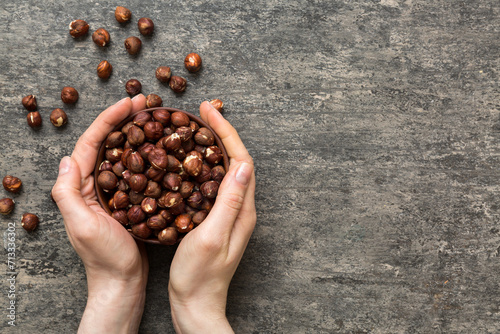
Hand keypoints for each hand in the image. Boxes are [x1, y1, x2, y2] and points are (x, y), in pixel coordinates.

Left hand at [51, 96, 148, 333]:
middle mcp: (94, 184)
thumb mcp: (81, 225)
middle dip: (124, 119)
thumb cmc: (104, 258)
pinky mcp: (128, 199)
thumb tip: (66, 159)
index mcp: (79, 186)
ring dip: (137, 132)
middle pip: (108, 142)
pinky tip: (162, 148)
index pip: (91, 143)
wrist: (123, 282)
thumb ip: (67, 192)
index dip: (109, 119)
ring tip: (155, 117)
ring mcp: (112, 191)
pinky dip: (147, 155)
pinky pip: (137, 170)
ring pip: (124, 153)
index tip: (130, 102)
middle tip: (146, 102)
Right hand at [168, 102, 255, 332]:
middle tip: (202, 112)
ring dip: (213, 146)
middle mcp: (241, 208)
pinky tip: (189, 160)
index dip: (226, 133)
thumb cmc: (200, 276)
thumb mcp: (212, 236)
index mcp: (242, 210)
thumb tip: (244, 164)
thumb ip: (229, 201)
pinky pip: (213, 183)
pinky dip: (203, 165)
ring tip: (197, 128)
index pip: (241, 160)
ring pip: (225, 170)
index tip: (208, 112)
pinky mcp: (217, 219)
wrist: (196, 304)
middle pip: (236, 160)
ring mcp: (230, 214)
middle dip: (221, 133)